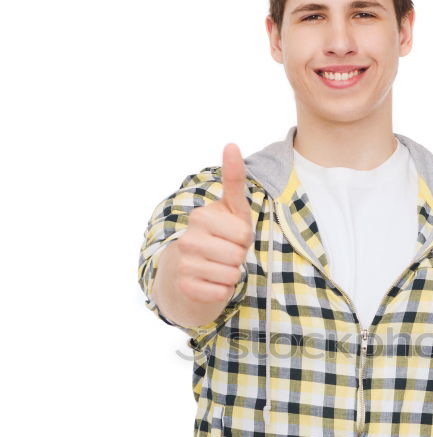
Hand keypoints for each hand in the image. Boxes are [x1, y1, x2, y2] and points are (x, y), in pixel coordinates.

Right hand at [175, 143, 254, 303]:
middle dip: (238, 258)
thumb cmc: (219, 236)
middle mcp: (188, 238)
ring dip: (231, 275)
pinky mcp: (185, 287)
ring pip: (231, 275)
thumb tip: (231, 144)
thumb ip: (234, 179)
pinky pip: (221, 293)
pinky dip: (222, 291)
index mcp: (201, 217)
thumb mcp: (231, 209)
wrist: (189, 271)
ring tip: (218, 267)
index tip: (232, 235)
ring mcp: (184, 263)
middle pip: (238, 255)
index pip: (243, 234)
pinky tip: (210, 282)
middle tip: (225, 254)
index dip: (244, 238)